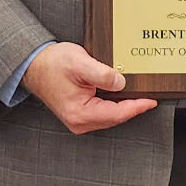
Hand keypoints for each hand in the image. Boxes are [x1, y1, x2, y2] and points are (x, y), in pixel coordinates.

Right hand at [21, 42, 156, 134]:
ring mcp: (80, 120)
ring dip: (125, 105)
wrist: (34, 65)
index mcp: (80, 113)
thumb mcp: (80, 63)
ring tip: (139, 92)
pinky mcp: (80, 114)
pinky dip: (114, 103)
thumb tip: (122, 83)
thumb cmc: (52, 64)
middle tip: (150, 93)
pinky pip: (104, 112)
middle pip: (116, 117)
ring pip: (111, 115)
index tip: (152, 100)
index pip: (118, 114)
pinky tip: (121, 93)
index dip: (137, 107)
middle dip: (134, 106)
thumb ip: (102, 74)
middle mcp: (80, 122)